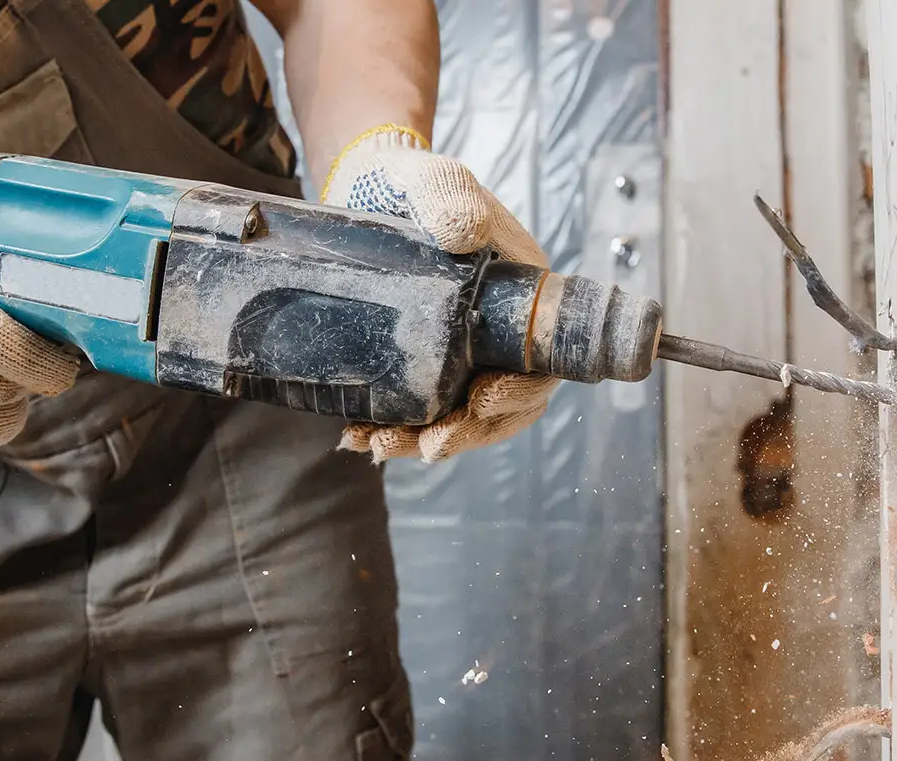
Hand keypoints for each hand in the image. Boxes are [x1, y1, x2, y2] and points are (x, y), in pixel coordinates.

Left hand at [321, 125, 558, 462]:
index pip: (537, 365)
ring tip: (378, 446)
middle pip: (498, 407)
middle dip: (464, 434)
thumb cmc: (412, 180)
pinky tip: (359, 436)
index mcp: (520, 298)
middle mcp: (495, 334)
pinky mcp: (418, 361)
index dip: (518, 394)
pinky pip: (415, 409)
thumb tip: (465, 233)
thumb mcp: (435, 178)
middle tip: (425, 445)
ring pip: (454, 416)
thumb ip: (450, 196)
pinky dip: (390, 430)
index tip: (480, 400)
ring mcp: (455, 352)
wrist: (366, 187)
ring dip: (421, 441)